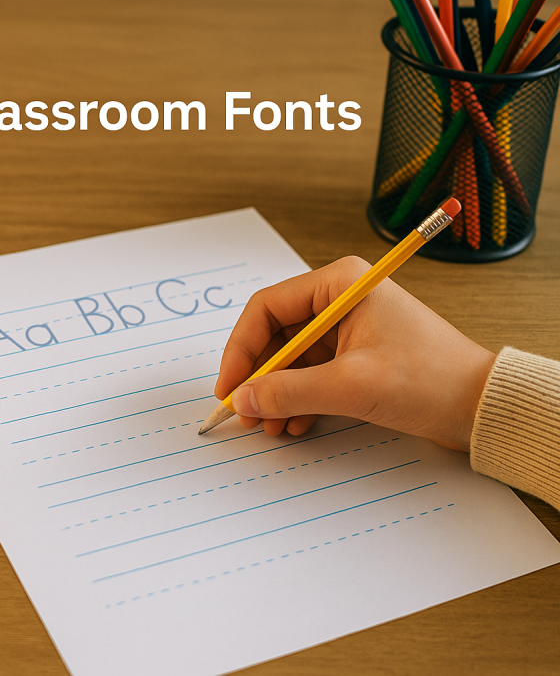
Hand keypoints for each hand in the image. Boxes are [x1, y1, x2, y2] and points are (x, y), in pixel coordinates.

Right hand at [215, 256, 495, 450]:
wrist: (481, 405)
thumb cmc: (430, 379)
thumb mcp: (352, 386)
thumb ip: (289, 391)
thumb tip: (243, 399)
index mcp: (339, 284)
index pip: (267, 308)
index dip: (240, 349)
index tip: (230, 386)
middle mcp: (339, 300)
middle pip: (274, 335)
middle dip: (258, 376)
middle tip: (245, 411)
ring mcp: (347, 328)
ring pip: (290, 359)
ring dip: (276, 393)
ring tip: (270, 425)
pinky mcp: (355, 355)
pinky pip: (310, 374)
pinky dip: (297, 399)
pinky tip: (293, 424)